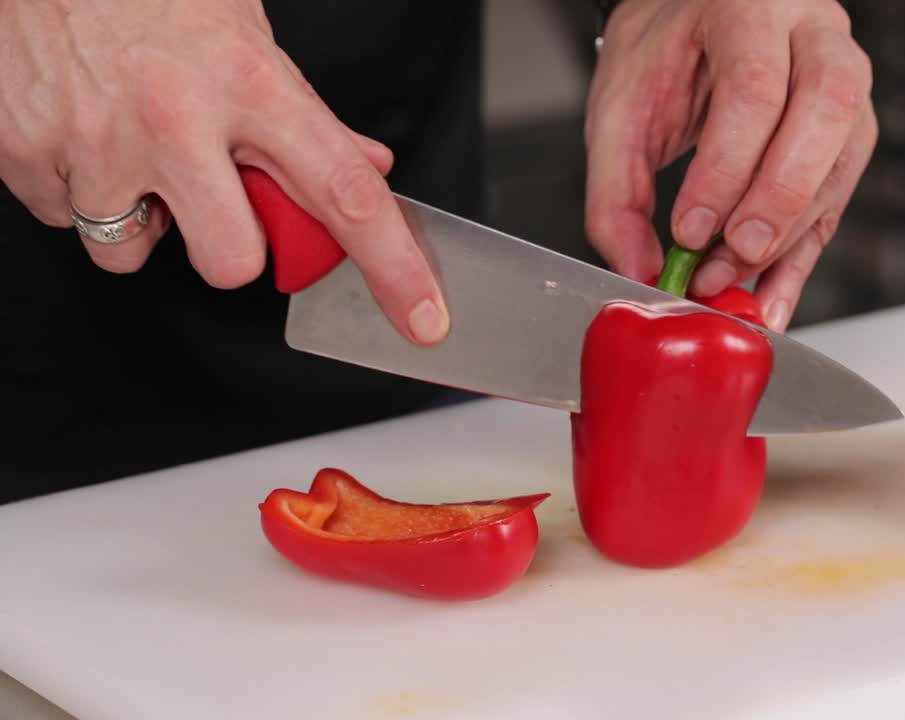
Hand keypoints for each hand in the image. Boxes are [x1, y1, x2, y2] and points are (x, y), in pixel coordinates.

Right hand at [0, 0, 447, 343]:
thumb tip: (366, 166)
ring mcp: (100, 142)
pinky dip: (80, 191)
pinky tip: (84, 134)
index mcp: (252, 84)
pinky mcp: (30, 158)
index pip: (347, 194)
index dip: (394, 267)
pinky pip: (69, 223)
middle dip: (227, 243)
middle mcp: (179, 118)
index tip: (424, 318)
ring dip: (143, 217)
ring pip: (137, 254)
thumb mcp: (247, 35)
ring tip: (131, 146)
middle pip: (235, 262)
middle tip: (209, 188)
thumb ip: (306, 114)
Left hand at [584, 0, 876, 331]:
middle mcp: (814, 34)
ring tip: (733, 278)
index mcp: (750, 9)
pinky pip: (836, 201)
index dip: (725, 169)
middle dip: (778, 199)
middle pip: (825, 111)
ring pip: (843, 158)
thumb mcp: (619, 107)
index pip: (754, 89)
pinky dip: (801, 258)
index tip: (688, 230)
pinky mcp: (849, 133)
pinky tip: (770, 298)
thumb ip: (617, 191)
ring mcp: (844, 79)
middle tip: (732, 253)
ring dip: (790, 233)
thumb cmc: (663, 50)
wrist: (694, 20)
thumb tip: (638, 267)